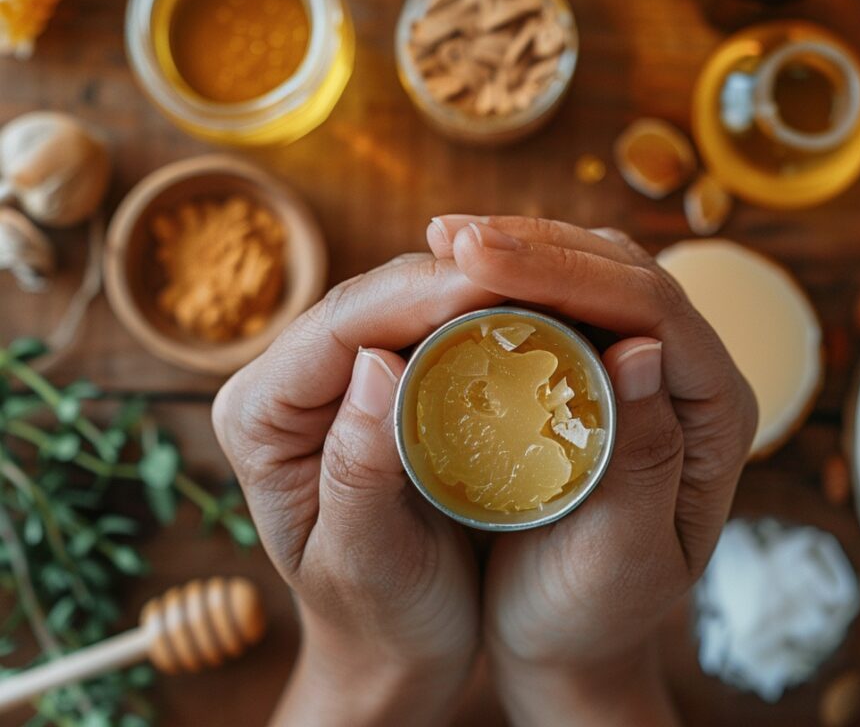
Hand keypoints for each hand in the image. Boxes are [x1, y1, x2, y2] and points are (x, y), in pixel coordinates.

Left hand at [212, 255, 500, 726]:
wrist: (397, 647)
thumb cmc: (379, 617)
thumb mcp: (367, 558)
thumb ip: (358, 466)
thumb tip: (376, 361)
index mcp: (258, 418)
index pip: (334, 328)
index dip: (413, 293)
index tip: (492, 280)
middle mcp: (284, 384)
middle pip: (368, 300)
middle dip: (450, 277)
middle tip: (538, 268)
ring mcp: (332, 380)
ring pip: (403, 304)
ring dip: (471, 288)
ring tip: (544, 278)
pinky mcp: (378, 386)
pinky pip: (429, 329)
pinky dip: (479, 316)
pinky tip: (530, 309)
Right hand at [426, 216, 758, 725]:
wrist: (570, 636)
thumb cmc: (592, 613)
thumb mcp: (620, 556)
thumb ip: (644, 457)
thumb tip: (642, 347)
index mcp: (718, 414)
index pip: (656, 312)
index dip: (569, 275)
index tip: (480, 260)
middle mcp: (693, 376)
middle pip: (628, 274)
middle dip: (539, 246)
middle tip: (449, 237)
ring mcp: (651, 365)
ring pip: (598, 271)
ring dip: (524, 246)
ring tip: (445, 239)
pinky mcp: (607, 367)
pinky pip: (568, 297)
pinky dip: (516, 274)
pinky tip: (461, 267)